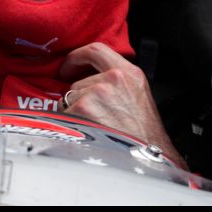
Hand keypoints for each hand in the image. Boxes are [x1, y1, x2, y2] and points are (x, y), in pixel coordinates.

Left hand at [58, 42, 187, 169]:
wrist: (148, 161)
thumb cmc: (144, 136)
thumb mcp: (138, 97)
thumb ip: (119, 82)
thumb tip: (92, 78)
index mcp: (129, 74)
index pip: (96, 50)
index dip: (77, 56)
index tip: (69, 65)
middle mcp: (113, 79)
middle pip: (79, 81)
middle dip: (78, 97)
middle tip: (87, 115)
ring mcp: (96, 93)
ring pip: (69, 97)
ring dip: (74, 111)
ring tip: (94, 128)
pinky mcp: (82, 109)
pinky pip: (64, 113)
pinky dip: (69, 124)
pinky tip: (87, 134)